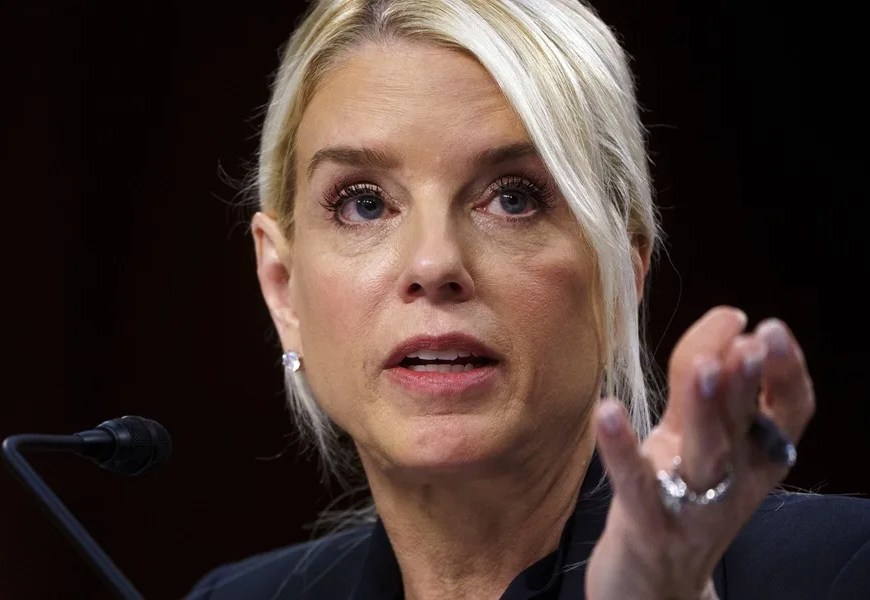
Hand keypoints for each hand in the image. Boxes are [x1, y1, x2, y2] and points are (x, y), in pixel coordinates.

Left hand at [585, 306, 814, 598]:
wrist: (652, 586)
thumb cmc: (676, 498)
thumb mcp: (696, 440)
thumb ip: (706, 385)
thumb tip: (730, 320)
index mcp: (752, 458)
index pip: (786, 413)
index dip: (784, 372)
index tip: (769, 328)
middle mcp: (731, 482)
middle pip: (744, 429)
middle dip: (747, 385)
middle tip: (750, 342)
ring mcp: (690, 508)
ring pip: (707, 457)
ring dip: (709, 412)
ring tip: (705, 367)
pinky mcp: (648, 528)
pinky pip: (637, 487)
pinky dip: (623, 450)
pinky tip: (607, 411)